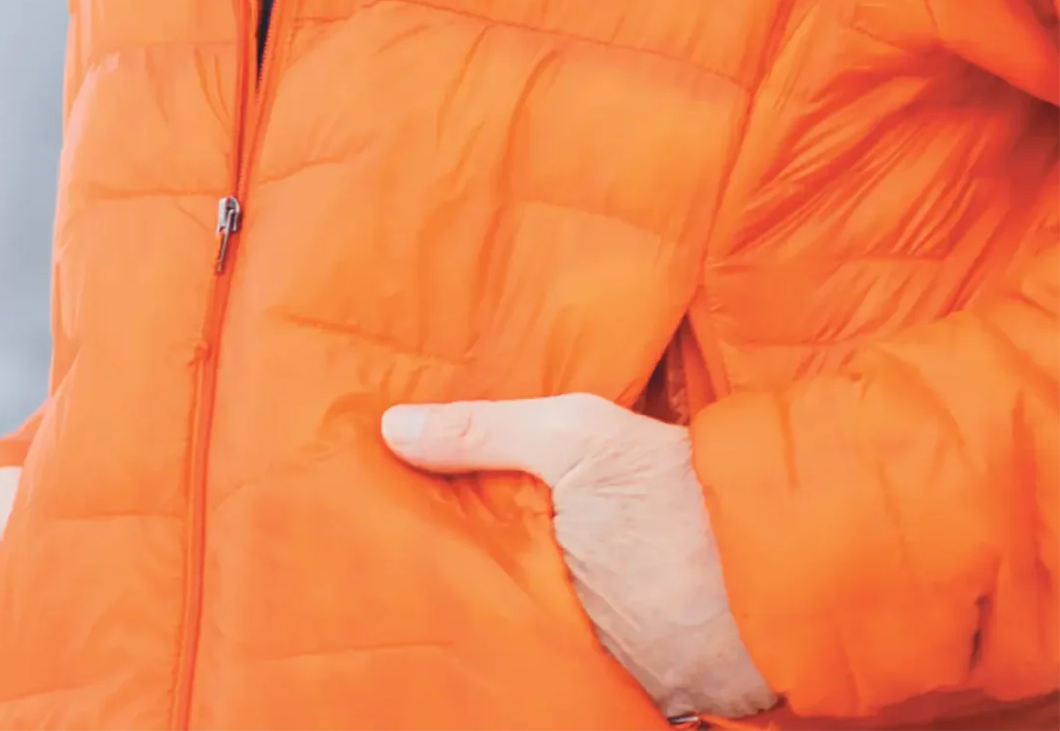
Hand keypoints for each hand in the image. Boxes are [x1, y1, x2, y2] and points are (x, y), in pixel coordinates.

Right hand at [381, 392, 774, 721]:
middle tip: (337, 533)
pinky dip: (470, 651)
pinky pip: (504, 656)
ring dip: (436, 601)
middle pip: (464, 542)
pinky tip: (421, 645)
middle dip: (412, 540)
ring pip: (478, 601)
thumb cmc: (667, 499)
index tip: (349, 465)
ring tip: (356, 593)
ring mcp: (556, 606)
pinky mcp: (568, 665)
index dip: (414, 470)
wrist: (751, 598)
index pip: (463, 475)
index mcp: (548, 477)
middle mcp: (547, 539)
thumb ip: (487, 428)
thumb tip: (390, 423)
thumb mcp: (574, 440)